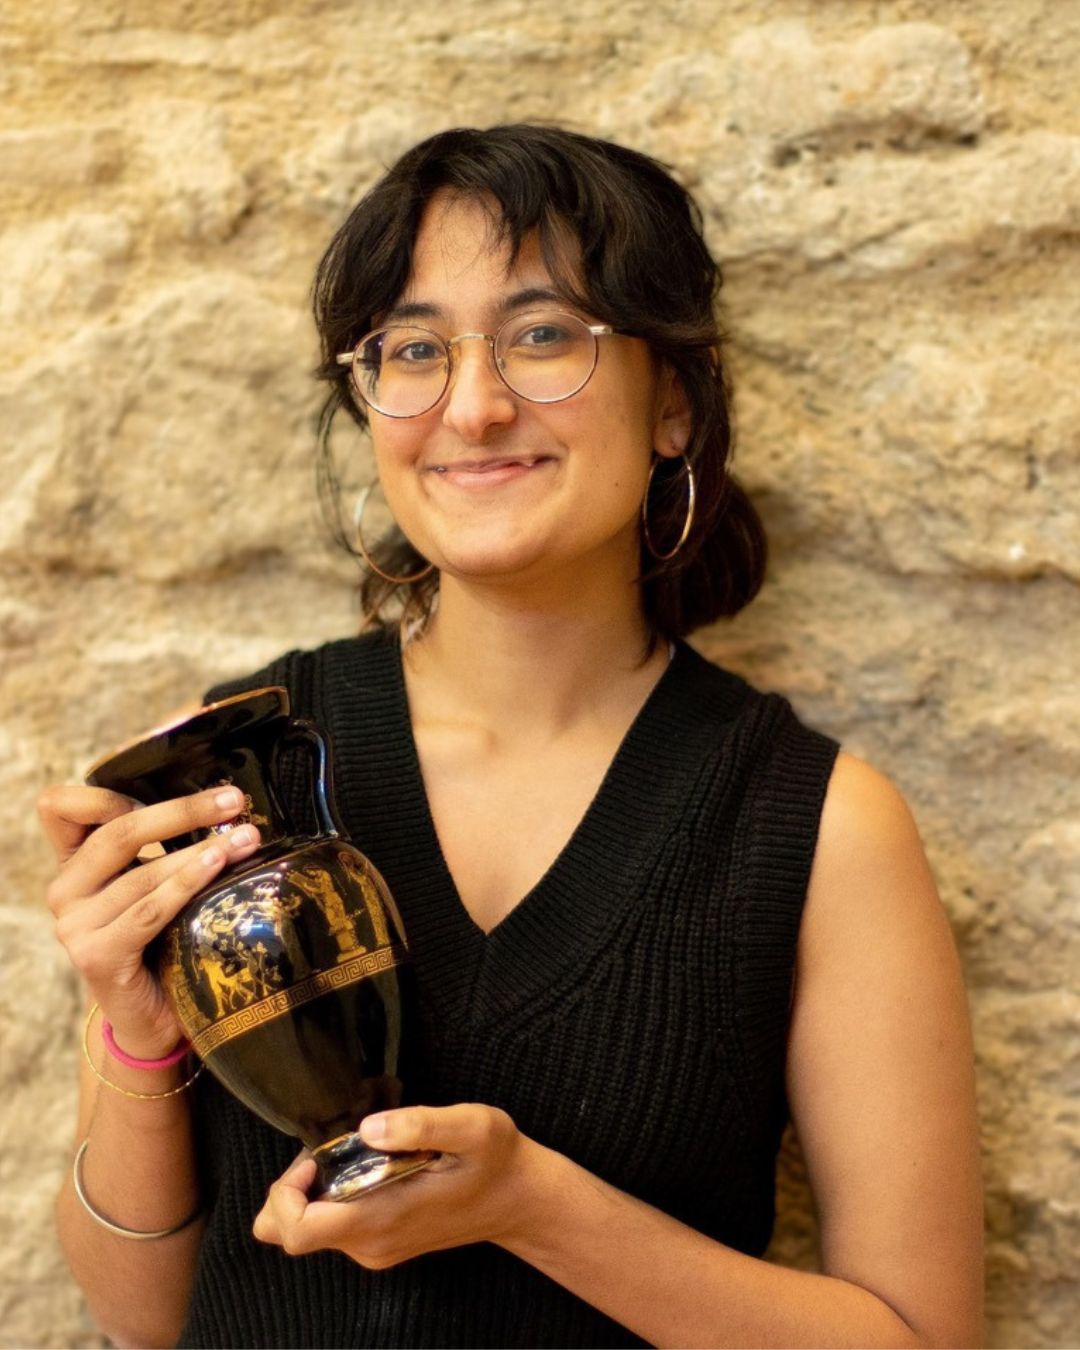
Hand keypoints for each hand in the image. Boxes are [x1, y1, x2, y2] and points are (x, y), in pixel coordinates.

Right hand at [39, 782, 261, 1057]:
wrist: (154, 1017)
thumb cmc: (164, 938)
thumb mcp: (155, 883)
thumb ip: (163, 845)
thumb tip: (225, 800)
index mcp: (73, 863)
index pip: (60, 808)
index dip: (102, 791)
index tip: (165, 780)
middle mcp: (63, 890)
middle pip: (117, 832)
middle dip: (182, 811)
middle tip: (234, 800)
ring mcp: (73, 925)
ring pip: (141, 873)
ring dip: (200, 850)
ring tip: (246, 837)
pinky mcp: (95, 956)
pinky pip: (147, 911)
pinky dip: (185, 885)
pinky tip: (217, 866)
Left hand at [253, 1104, 542, 1268]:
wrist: (520, 1199)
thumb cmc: (496, 1160)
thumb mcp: (472, 1126)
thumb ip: (422, 1124)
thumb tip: (370, 1128)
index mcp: (382, 1220)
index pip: (296, 1230)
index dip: (287, 1191)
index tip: (316, 1155)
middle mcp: (370, 1244)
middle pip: (290, 1233)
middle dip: (293, 1188)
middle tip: (330, 1149)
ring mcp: (374, 1248)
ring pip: (309, 1230)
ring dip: (314, 1189)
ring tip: (357, 1150)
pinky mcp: (381, 1242)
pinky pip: (332, 1225)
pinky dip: (334, 1196)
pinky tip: (369, 1164)